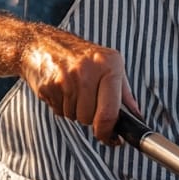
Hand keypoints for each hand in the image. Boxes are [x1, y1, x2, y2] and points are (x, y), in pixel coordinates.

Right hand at [20, 26, 139, 143]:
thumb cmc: (80, 54)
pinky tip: (61, 89)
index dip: (108, 131)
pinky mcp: (48, 86)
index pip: (109, 112)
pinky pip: (59, 111)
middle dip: (89, 115)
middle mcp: (87, 70)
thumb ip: (124, 92)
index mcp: (109, 65)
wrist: (42, 43)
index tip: (110, 137)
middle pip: (89, 118)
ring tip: (73, 90)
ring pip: (74, 117)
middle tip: (86, 97)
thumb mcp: (109, 64)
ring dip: (74, 110)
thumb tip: (136, 116)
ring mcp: (65, 78)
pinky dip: (61, 106)